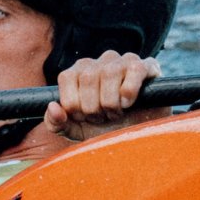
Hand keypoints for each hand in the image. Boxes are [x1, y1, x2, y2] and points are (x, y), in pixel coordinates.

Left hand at [45, 52, 169, 142]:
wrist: (139, 138)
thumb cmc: (106, 130)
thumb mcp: (76, 131)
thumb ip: (56, 123)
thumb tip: (53, 107)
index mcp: (80, 71)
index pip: (67, 77)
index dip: (75, 104)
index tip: (85, 117)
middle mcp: (100, 61)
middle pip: (87, 77)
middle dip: (94, 107)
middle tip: (104, 117)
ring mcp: (124, 61)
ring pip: (109, 73)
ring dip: (112, 102)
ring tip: (117, 113)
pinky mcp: (147, 66)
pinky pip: (135, 69)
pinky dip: (130, 91)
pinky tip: (130, 103)